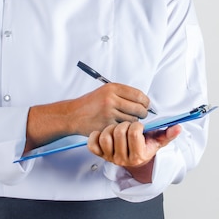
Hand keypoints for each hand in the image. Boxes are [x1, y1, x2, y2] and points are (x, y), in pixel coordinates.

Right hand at [24, 83, 152, 153]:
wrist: (73, 115)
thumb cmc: (90, 104)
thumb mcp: (105, 91)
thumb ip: (123, 94)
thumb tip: (142, 100)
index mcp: (112, 88)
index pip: (138, 95)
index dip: (145, 102)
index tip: (145, 105)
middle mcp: (111, 99)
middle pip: (139, 108)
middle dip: (142, 113)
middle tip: (140, 115)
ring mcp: (109, 113)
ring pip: (133, 120)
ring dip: (133, 122)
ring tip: (125, 120)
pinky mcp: (107, 125)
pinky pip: (124, 129)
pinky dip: (124, 129)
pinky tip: (119, 126)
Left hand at [87, 121, 181, 182]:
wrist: (133, 160)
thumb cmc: (145, 147)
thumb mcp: (157, 142)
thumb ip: (168, 134)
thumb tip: (177, 128)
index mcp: (138, 156)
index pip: (134, 133)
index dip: (136, 125)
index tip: (138, 126)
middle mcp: (123, 159)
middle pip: (119, 132)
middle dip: (124, 124)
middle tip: (127, 125)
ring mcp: (109, 158)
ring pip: (105, 136)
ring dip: (110, 128)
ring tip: (117, 128)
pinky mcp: (99, 155)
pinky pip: (92, 144)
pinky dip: (95, 136)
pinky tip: (103, 133)